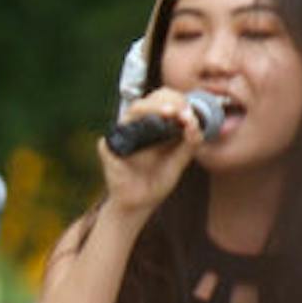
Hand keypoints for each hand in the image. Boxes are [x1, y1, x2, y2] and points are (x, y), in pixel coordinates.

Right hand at [99, 86, 204, 216]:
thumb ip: (191, 141)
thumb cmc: (158, 180)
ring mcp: (121, 134)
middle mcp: (137, 126)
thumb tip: (193, 120)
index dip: (178, 100)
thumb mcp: (182, 159)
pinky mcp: (108, 147)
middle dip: (167, 100)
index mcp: (154, 125)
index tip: (190, 111)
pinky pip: (118, 134)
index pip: (163, 100)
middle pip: (149, 99)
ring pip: (134, 110)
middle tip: (181, 111)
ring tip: (171, 113)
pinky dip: (134, 131)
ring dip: (154, 108)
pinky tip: (147, 136)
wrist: (141, 203)